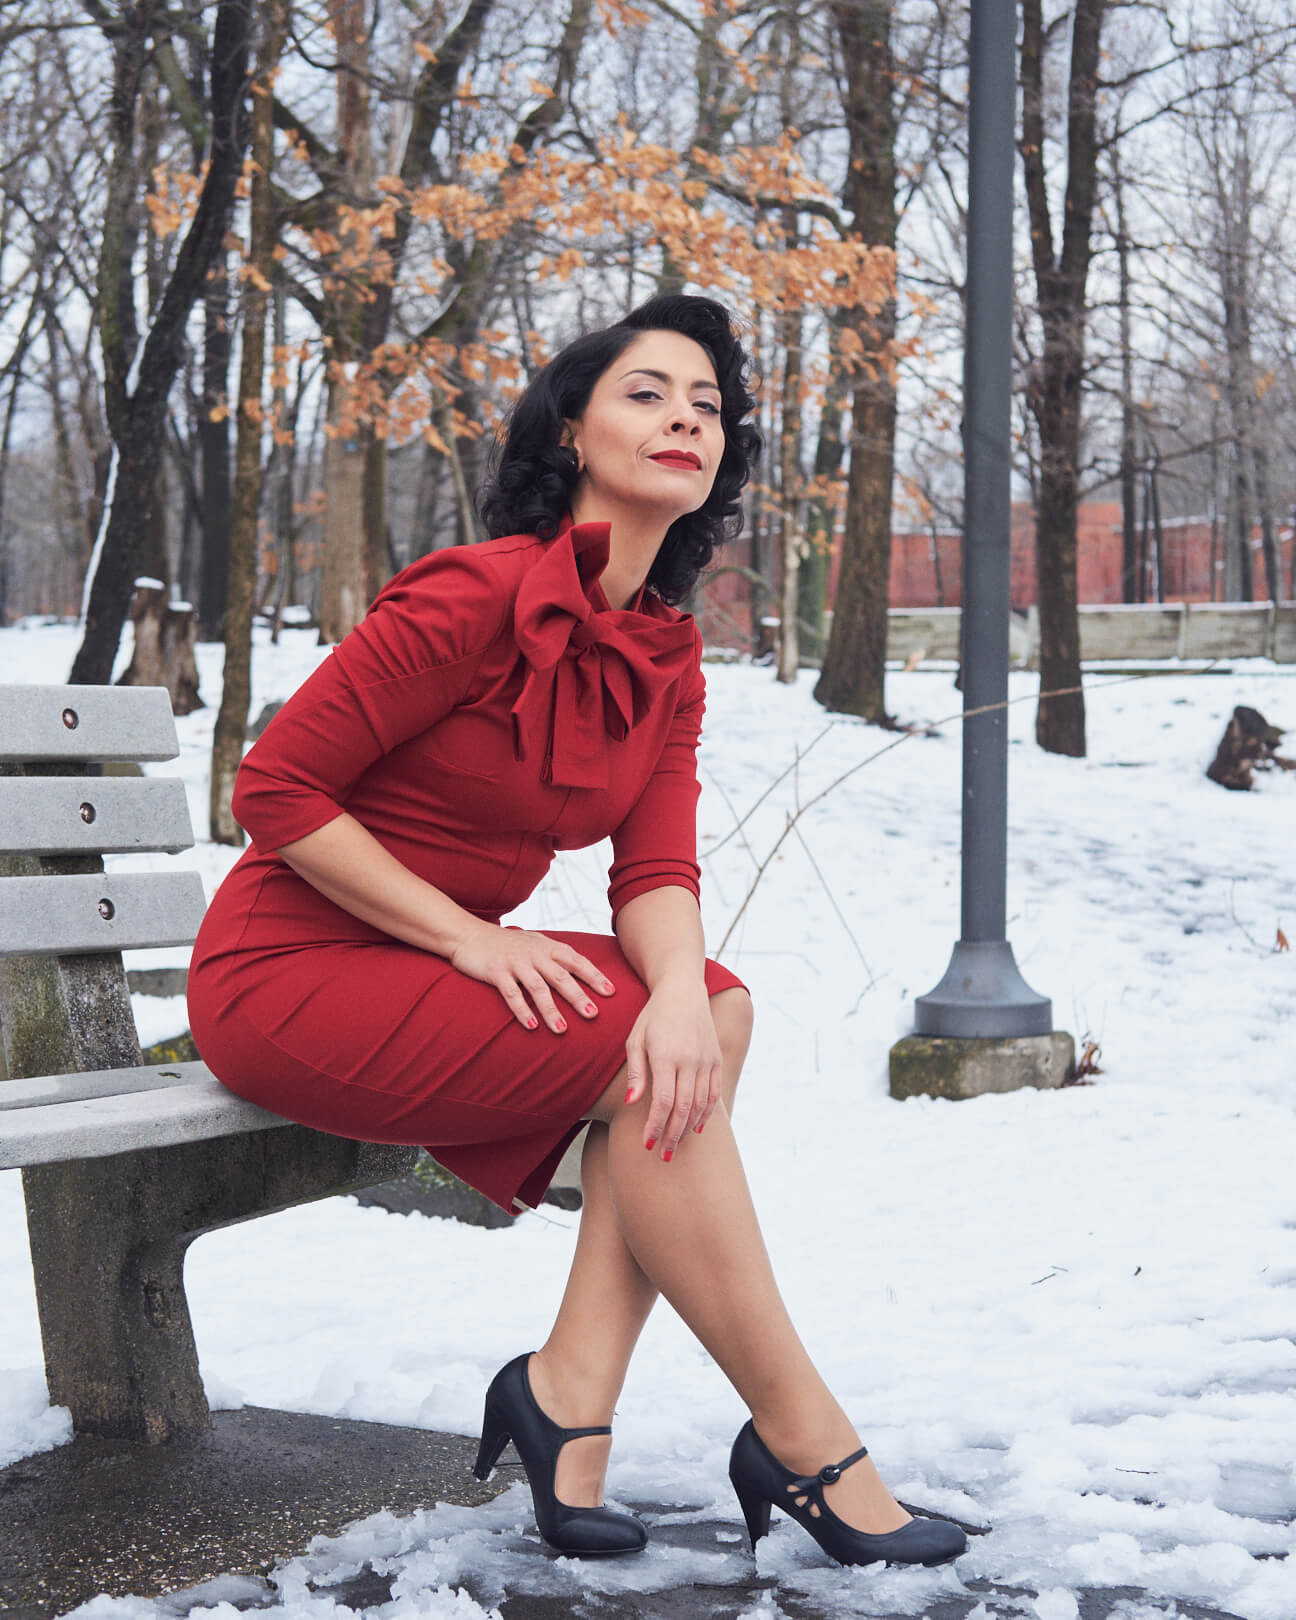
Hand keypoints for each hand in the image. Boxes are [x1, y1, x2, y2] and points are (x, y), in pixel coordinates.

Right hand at [450, 921, 614, 1031]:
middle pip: (561, 976)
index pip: (576, 961)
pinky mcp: (496, 972)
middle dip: (578, 996)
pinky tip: (532, 1026)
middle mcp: (534, 954)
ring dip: (551, 1009)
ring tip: (562, 1029)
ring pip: (538, 988)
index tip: (610, 992)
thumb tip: (580, 971)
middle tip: (593, 1014)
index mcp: (546, 946)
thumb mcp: (533, 943)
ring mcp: (515, 963)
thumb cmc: (505, 943)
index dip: (594, 976)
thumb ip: (553, 956)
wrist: (468, 934)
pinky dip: (522, 1010)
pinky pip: (511, 993)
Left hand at [624, 977, 723, 1159]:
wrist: (683, 991)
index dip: (655, 1126)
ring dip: (687, 1129)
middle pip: (683, 1108)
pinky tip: (695, 1127)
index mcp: (666, 1055)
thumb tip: (632, 1104)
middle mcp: (690, 1059)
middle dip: (672, 1136)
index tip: (646, 1144)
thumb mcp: (636, 1039)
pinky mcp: (716, 1059)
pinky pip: (713, 1094)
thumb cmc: (653, 1016)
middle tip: (663, 1156)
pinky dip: (705, 1113)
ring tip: (675, 1146)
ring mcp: (706, 1060)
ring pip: (700, 1104)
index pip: (663, 1101)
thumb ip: (636, 1073)